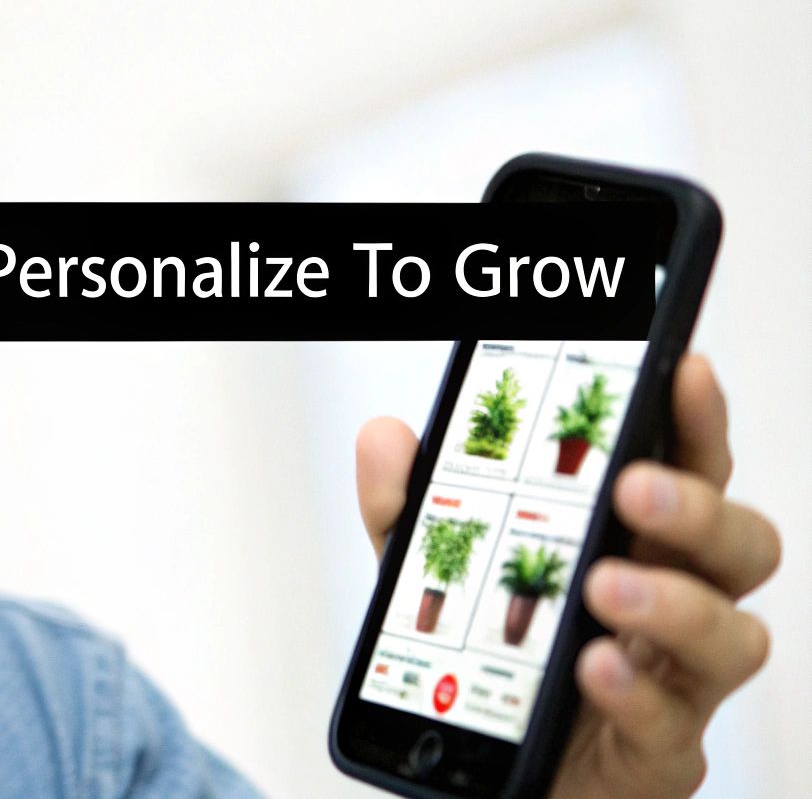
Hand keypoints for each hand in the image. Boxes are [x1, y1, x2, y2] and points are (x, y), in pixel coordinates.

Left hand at [355, 354, 779, 796]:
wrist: (472, 777)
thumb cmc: (483, 664)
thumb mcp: (424, 574)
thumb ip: (407, 508)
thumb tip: (386, 436)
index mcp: (633, 544)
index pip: (687, 468)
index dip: (694, 419)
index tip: (683, 369)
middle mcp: (674, 606)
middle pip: (740, 545)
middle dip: (697, 507)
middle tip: (632, 487)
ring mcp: (676, 684)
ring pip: (734, 637)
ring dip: (674, 604)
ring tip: (601, 586)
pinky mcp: (657, 757)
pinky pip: (675, 727)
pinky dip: (633, 693)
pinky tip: (591, 667)